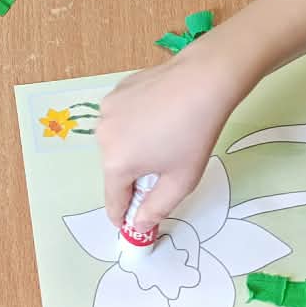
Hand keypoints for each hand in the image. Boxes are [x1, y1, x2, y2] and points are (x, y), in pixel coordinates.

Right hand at [97, 40, 254, 233]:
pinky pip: (121, 118)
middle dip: (134, 176)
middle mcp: (103, 137)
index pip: (113, 202)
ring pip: (117, 142)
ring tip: (164, 135)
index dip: (124, 216)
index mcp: (116, 164)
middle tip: (164, 167)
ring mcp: (106, 110)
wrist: (202, 81)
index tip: (135, 221)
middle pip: (114, 170)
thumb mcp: (180, 182)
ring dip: (133, 147)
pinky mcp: (116, 91)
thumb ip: (155, 210)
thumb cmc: (194, 135)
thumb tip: (138, 225)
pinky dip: (134, 123)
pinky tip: (158, 113)